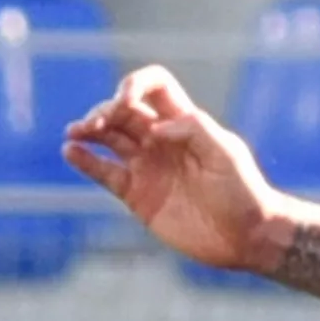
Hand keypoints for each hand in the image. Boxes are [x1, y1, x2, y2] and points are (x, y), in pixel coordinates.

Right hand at [63, 65, 280, 271]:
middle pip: (123, 111)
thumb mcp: (227, 154)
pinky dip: (85, 160)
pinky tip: (71, 151)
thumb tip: (156, 127)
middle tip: (96, 125)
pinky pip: (104, 172)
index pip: (154, 86)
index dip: (135, 84)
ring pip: (108, 138)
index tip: (126, 99)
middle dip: (105, 110)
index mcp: (185, 123)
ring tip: (75, 132)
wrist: (247, 236)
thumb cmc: (244, 192)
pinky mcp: (137, 194)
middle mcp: (161, 140)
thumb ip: (195, 129)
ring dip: (88, 130)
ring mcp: (147, 166)